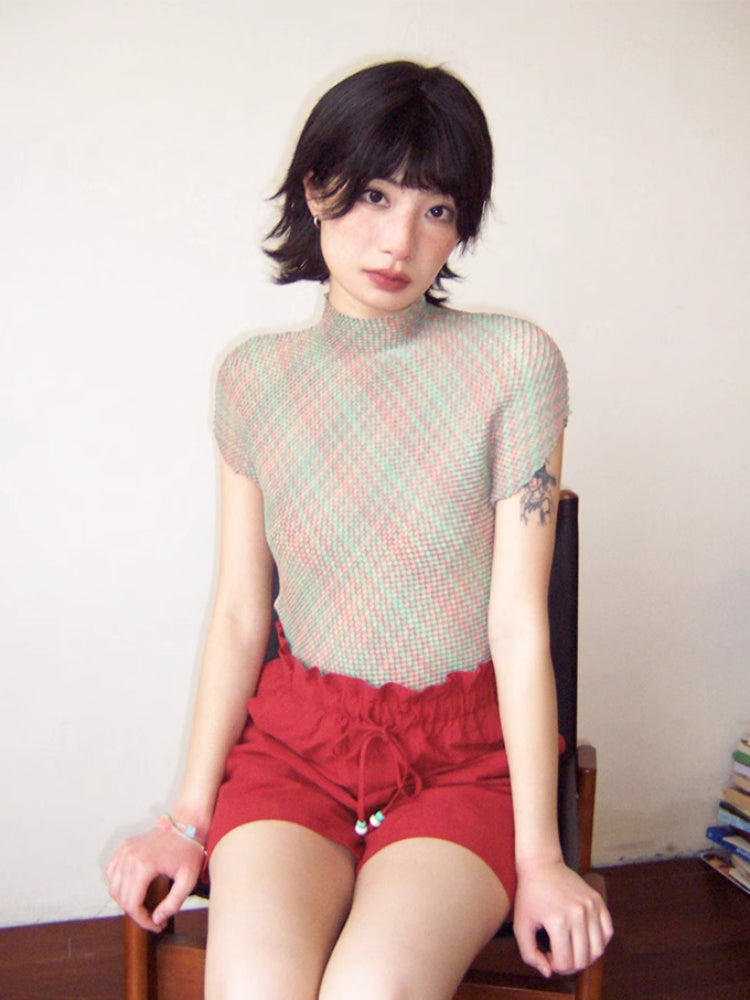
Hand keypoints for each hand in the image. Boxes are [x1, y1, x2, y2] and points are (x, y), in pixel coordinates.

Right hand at [105, 825, 204, 931]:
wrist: (186, 826)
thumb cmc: (189, 851)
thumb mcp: (188, 880)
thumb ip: (173, 903)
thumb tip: (156, 919)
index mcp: (144, 866)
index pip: (133, 905)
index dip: (142, 921)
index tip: (156, 926)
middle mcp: (130, 857)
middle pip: (122, 898)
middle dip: (136, 914)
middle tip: (153, 920)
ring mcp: (125, 850)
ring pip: (114, 887)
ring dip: (125, 901)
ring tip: (143, 907)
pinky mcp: (124, 846)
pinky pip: (112, 872)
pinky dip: (117, 885)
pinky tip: (131, 890)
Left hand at [513, 859, 612, 977]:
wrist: (542, 865)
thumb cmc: (529, 895)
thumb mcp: (520, 925)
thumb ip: (530, 954)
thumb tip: (549, 972)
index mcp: (558, 921)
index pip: (565, 963)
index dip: (554, 965)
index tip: (546, 952)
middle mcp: (578, 914)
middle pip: (583, 960)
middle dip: (570, 964)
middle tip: (558, 953)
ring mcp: (591, 906)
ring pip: (598, 950)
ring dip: (585, 956)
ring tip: (571, 947)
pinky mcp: (598, 901)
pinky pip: (607, 933)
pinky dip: (599, 942)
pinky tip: (584, 938)